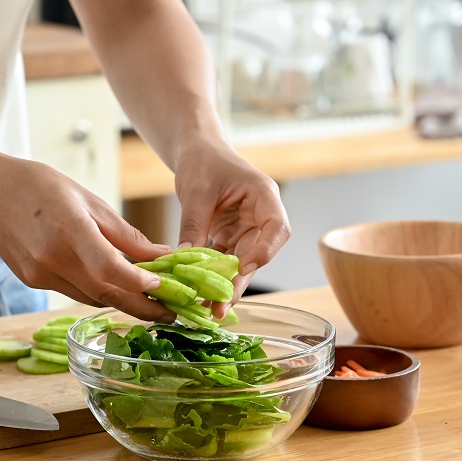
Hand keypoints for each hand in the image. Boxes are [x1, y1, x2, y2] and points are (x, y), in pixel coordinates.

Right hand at [0, 159, 172, 319]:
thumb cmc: (41, 187)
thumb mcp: (89, 200)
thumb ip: (125, 234)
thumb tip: (162, 255)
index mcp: (69, 228)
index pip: (110, 267)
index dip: (139, 282)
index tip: (164, 287)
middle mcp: (53, 257)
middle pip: (105, 293)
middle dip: (142, 307)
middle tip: (171, 314)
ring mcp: (40, 274)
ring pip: (92, 297)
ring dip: (122, 302)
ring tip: (152, 303)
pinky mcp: (34, 282)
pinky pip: (74, 293)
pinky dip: (98, 292)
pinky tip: (115, 288)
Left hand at [174, 141, 290, 313]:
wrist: (196, 151)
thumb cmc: (202, 161)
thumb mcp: (196, 191)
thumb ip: (194, 224)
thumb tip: (184, 259)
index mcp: (264, 196)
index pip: (276, 228)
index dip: (264, 252)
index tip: (243, 269)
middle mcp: (261, 216)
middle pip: (258, 253)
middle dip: (240, 280)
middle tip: (221, 305)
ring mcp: (248, 228)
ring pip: (242, 262)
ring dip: (226, 284)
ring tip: (210, 309)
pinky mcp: (232, 237)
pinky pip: (226, 260)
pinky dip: (214, 276)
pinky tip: (202, 295)